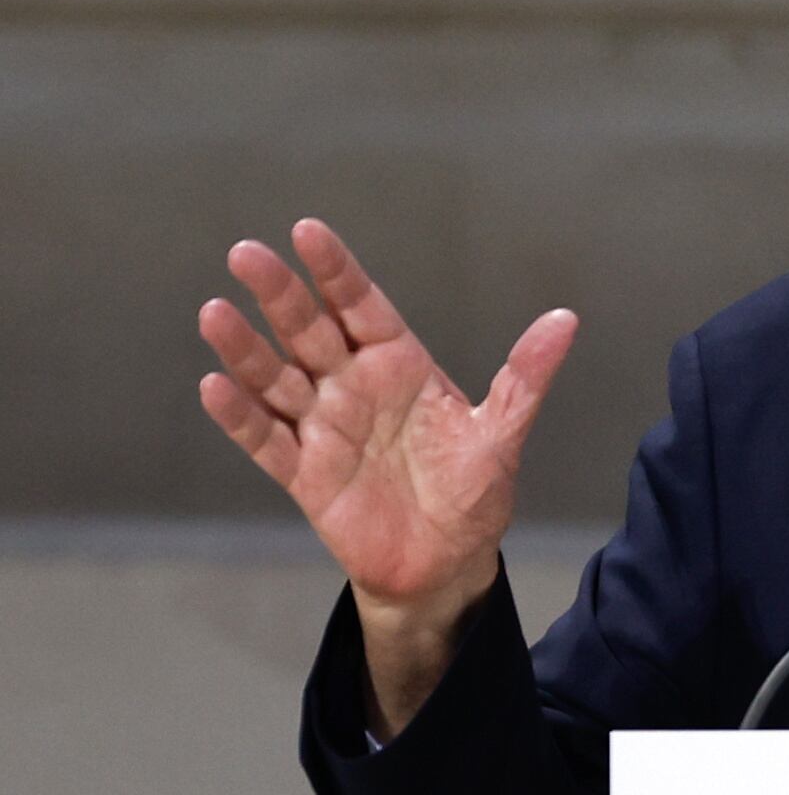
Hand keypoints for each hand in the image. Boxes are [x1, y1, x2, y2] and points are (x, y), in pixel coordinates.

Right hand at [197, 219, 575, 731]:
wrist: (447, 562)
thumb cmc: (474, 492)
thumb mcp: (502, 433)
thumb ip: (525, 377)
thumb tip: (566, 319)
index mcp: (400, 365)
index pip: (362, 306)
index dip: (336, 271)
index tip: (307, 231)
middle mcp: (354, 386)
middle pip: (309, 331)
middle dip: (280, 294)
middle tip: (247, 254)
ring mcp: (324, 427)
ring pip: (276, 378)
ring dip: (246, 349)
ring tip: (215, 312)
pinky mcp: (304, 473)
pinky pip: (266, 439)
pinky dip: (240, 415)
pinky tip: (215, 387)